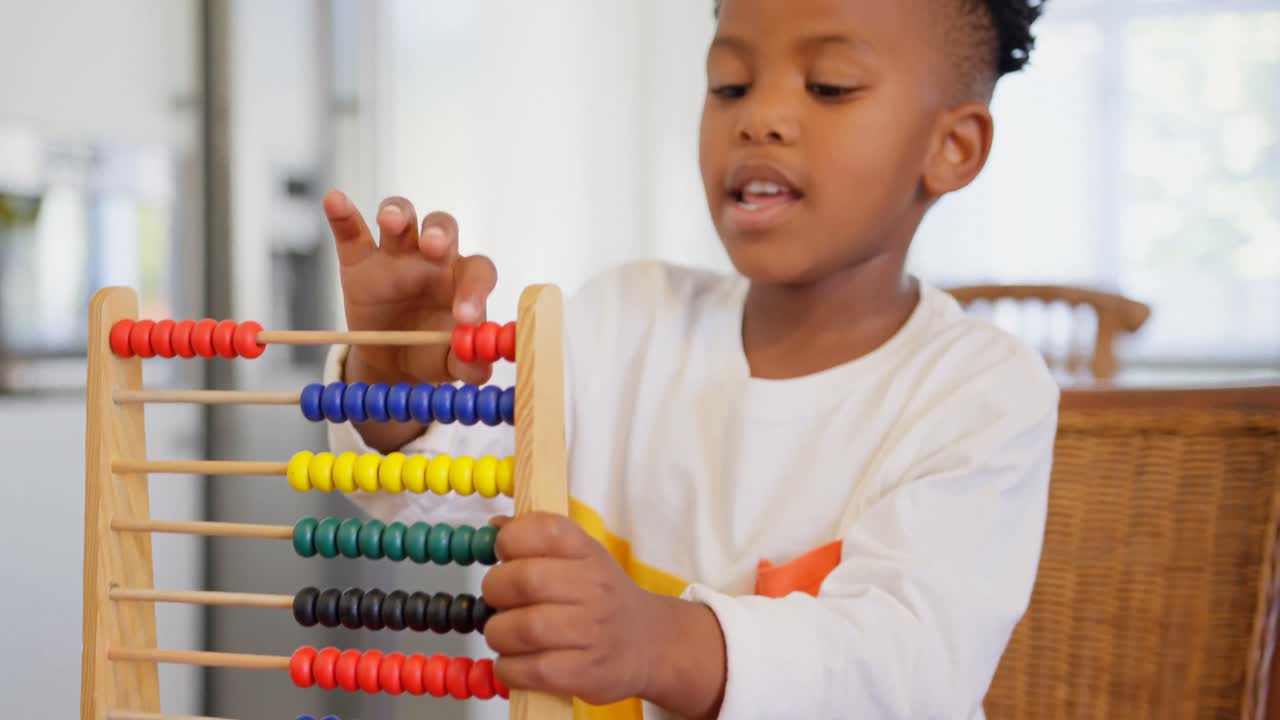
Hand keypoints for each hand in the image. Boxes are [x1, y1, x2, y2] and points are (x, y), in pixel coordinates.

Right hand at [323, 191, 495, 387]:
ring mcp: (395, 254)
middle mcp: (433, 258)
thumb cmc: (430, 350)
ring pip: (402, 220)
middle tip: (434, 247)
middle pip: (442, 228)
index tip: (465, 317)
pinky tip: (334, 200)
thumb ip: (468, 365)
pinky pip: (351, 231)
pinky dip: (342, 214)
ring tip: (391, 221)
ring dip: (397, 214)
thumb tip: (482, 369)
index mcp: (461, 279)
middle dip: (439, 233)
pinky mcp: (360, 259)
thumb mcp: (449, 363)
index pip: (477, 271)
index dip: (474, 290)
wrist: (391, 358)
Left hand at [480, 513, 657, 704]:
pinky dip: (509, 668)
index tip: (502, 553)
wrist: (651, 642)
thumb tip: (495, 526)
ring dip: (498, 633)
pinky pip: (532, 670)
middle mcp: (593, 588)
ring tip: (503, 633)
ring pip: (524, 629)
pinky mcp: (586, 672)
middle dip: (494, 590)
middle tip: (497, 600)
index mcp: (588, 552)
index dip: (510, 539)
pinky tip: (512, 662)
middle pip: (525, 581)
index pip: (544, 530)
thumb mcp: (581, 556)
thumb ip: (538, 538)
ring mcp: (592, 632)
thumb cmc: (602, 596)